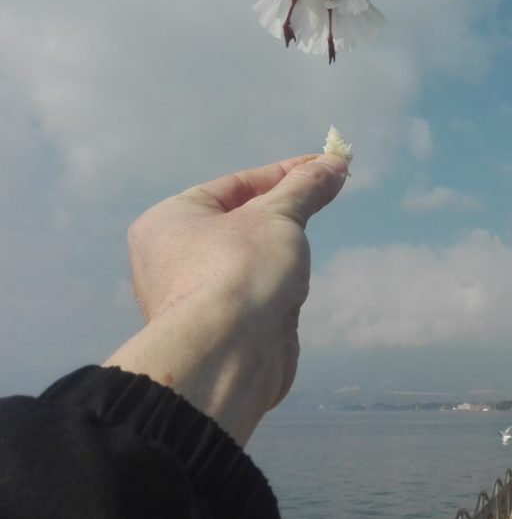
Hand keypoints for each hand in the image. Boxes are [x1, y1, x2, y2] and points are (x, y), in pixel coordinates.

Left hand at [104, 153, 346, 443]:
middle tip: (321, 203)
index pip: (237, 184)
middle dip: (283, 216)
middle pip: (241, 221)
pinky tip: (291, 293)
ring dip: (280, 256)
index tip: (326, 167)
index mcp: (170, 220)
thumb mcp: (279, 216)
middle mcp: (170, 256)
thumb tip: (335, 161)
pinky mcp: (216, 328)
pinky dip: (275, 288)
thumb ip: (306, 187)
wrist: (229, 356)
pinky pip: (252, 294)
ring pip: (249, 259)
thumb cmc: (241, 270)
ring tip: (298, 259)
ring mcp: (191, 295)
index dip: (285, 174)